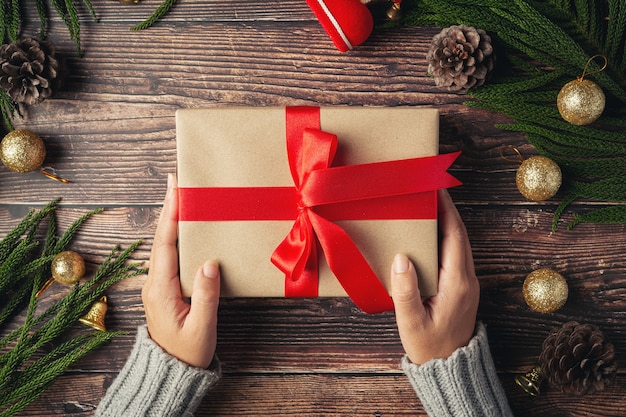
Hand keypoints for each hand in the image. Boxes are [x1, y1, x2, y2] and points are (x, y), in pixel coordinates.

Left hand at [142, 173, 219, 367]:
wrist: (172, 371)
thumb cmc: (188, 352)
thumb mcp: (201, 327)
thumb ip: (206, 296)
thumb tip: (210, 263)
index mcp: (161, 289)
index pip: (165, 244)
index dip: (170, 215)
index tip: (175, 189)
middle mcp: (154, 283)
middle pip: (161, 238)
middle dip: (169, 208)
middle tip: (178, 181)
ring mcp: (158, 285)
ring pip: (164, 245)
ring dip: (172, 220)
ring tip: (183, 197)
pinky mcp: (165, 288)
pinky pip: (169, 255)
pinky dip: (175, 236)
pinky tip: (186, 228)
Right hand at [391, 189, 478, 364]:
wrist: (449, 366)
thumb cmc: (429, 346)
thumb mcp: (411, 322)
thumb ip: (406, 290)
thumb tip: (401, 258)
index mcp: (457, 283)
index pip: (455, 236)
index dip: (447, 211)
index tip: (436, 190)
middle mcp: (467, 279)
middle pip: (459, 235)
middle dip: (446, 211)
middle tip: (429, 191)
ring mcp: (467, 283)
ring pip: (459, 244)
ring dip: (446, 224)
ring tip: (428, 207)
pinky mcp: (462, 288)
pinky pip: (455, 255)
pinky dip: (445, 239)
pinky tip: (430, 236)